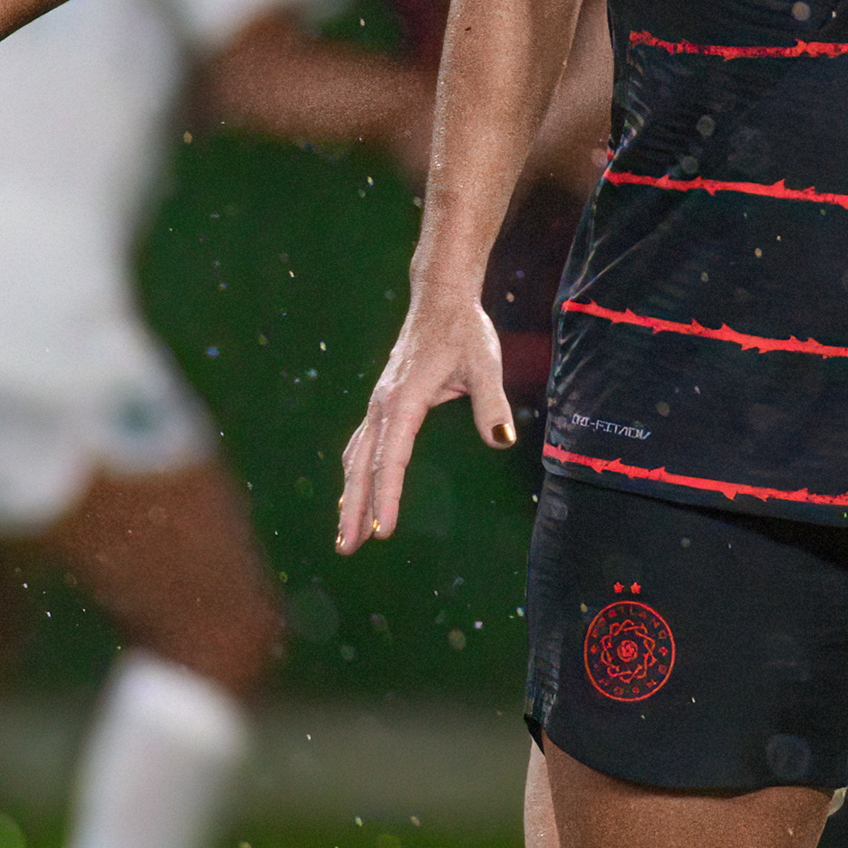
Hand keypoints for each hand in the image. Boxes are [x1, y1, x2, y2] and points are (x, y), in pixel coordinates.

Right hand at [337, 289, 514, 552]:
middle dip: (354, 508)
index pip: (391, 458)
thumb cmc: (464, 331)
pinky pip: (361, 445)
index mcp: (404, 400)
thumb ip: (492, 404)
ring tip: (344, 534)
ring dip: (349, 496)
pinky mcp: (382, 402)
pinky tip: (353, 493)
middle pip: (362, 465)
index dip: (386, 496)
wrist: (440, 298)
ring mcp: (378, 404)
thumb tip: (502, 442)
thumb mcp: (486, 363)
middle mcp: (383, 405)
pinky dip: (354, 474)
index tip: (382, 529)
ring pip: (355, 457)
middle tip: (347, 549)